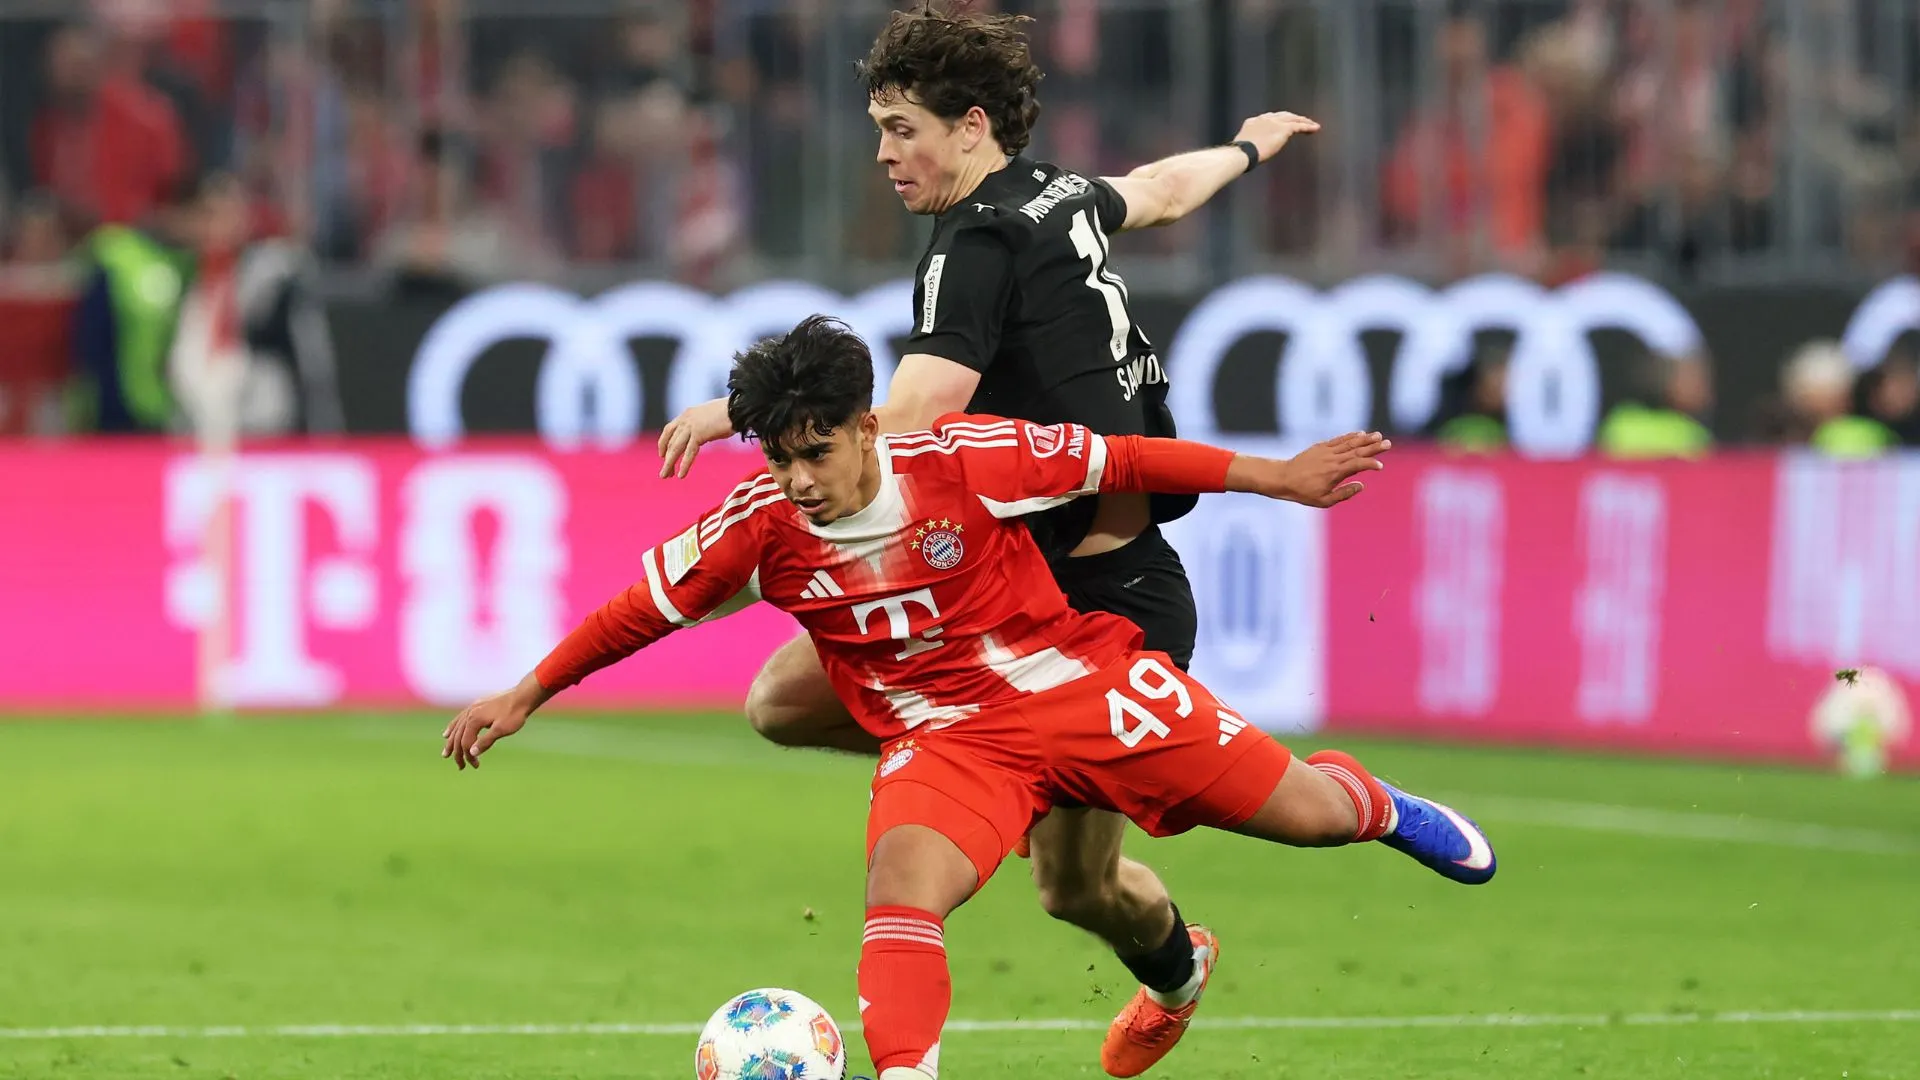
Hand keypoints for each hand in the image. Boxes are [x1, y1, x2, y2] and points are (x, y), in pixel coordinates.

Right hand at [441, 678, 542, 769]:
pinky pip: (460, 718)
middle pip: (458, 736)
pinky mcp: (477, 705)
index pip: (466, 743)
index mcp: (475, 720)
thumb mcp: (501, 730)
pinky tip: (449, 731)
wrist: (523, 696)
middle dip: (457, 753)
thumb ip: (485, 741)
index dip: (468, 756)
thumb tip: (471, 753)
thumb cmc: (514, 714)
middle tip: (460, 766)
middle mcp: (470, 713)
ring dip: (451, 741)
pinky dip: (453, 727)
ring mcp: (472, 708)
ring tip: (446, 753)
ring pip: (457, 727)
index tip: (475, 766)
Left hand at [657, 398, 733, 478]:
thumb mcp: (710, 417)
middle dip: (667, 458)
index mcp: (688, 414)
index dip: (664, 443)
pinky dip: (684, 464)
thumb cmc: (730, 412)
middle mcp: (686, 419)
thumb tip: (705, 434)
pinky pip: (689, 452)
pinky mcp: (699, 434)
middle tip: (664, 472)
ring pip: (675, 448)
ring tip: (665, 476)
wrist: (737, 408)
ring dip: (670, 464)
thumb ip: (703, 425)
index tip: (662, 455)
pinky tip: (681, 475)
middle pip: (671, 442)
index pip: (669, 429)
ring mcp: (691, 426)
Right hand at [1233, 111, 1321, 163]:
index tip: (1282, 123)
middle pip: (1282, 115)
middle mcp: (1265, 118)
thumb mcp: (1244, 146)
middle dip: (1292, 117)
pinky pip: (1299, 126)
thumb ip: (1251, 144)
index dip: (1278, 120)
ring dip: (1302, 120)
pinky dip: (1308, 126)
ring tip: (1311, 124)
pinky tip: (1315, 128)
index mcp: (1254, 122)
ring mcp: (1275, 122)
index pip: (1269, 118)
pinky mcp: (1284, 128)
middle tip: (1300, 120)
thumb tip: (1251, 152)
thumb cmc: (1240, 154)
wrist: (1244, 152)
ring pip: (1292, 118)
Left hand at [1273, 431, 1389, 507]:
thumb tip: (1361, 485)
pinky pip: (1338, 439)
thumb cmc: (1303, 492)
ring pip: (1349, 443)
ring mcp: (1327, 451)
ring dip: (1365, 439)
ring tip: (1378, 435)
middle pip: (1357, 450)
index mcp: (1335, 472)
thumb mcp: (1324, 500)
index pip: (1358, 464)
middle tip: (1388, 443)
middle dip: (1374, 447)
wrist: (1283, 478)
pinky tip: (1359, 434)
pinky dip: (1350, 436)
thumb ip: (1344, 493)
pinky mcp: (1320, 446)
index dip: (1371, 464)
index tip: (1380, 466)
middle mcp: (1333, 459)